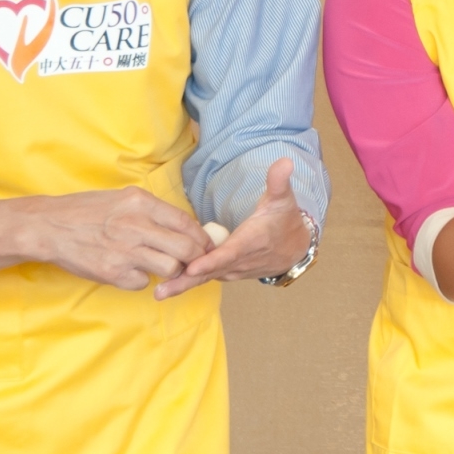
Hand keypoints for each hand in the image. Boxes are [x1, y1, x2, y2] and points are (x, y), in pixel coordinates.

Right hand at [0, 184, 209, 290]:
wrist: (49, 227)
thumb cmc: (87, 211)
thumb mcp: (123, 198)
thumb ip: (153, 211)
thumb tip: (185, 227)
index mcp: (141, 203)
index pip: (186, 223)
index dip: (201, 237)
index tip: (204, 245)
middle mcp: (136, 226)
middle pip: (186, 249)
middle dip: (195, 258)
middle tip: (192, 262)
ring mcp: (125, 251)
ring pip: (170, 269)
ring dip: (171, 271)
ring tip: (161, 267)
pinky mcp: (113, 273)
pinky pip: (143, 283)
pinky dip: (142, 280)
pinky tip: (131, 271)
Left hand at [155, 157, 312, 298]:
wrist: (293, 249)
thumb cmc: (284, 221)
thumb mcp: (284, 199)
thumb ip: (279, 181)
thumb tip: (284, 161)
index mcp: (252, 242)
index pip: (229, 253)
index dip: (211, 261)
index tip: (192, 266)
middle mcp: (240, 261)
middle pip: (211, 272)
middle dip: (187, 280)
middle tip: (162, 290)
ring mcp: (233, 270)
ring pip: (206, 277)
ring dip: (183, 285)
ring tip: (160, 292)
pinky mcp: (226, 273)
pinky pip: (206, 277)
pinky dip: (188, 282)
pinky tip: (167, 285)